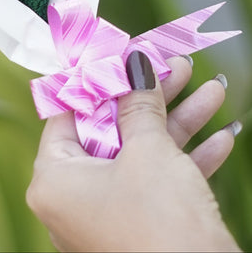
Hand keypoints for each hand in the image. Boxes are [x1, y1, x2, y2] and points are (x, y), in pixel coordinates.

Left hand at [26, 53, 240, 252]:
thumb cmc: (160, 227)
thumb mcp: (148, 150)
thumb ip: (137, 102)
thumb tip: (133, 64)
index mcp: (55, 178)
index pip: (70, 110)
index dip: (99, 77)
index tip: (120, 49)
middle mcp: (74, 198)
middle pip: (112, 128)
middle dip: (152, 95)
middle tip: (175, 63)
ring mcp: (107, 214)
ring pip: (142, 152)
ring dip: (180, 120)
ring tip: (211, 88)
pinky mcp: (140, 228)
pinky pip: (159, 182)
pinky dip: (188, 158)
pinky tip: (222, 134)